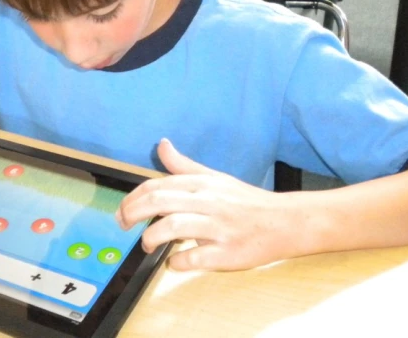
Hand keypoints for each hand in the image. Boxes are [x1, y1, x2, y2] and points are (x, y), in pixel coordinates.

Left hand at [116, 139, 300, 270]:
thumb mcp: (215, 178)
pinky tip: (174, 262)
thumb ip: (184, 165)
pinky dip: (179, 262)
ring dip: (152, 237)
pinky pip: (195, 258)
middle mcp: (208, 201)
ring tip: (147, 244)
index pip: (157, 185)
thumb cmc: (246, 201)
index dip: (132, 197)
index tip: (122, 210)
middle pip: (160, 201)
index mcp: (202, 184)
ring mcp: (218, 227)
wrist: (285, 222)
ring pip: (175, 226)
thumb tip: (162, 145)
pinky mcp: (227, 253)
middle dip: (133, 213)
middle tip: (123, 224)